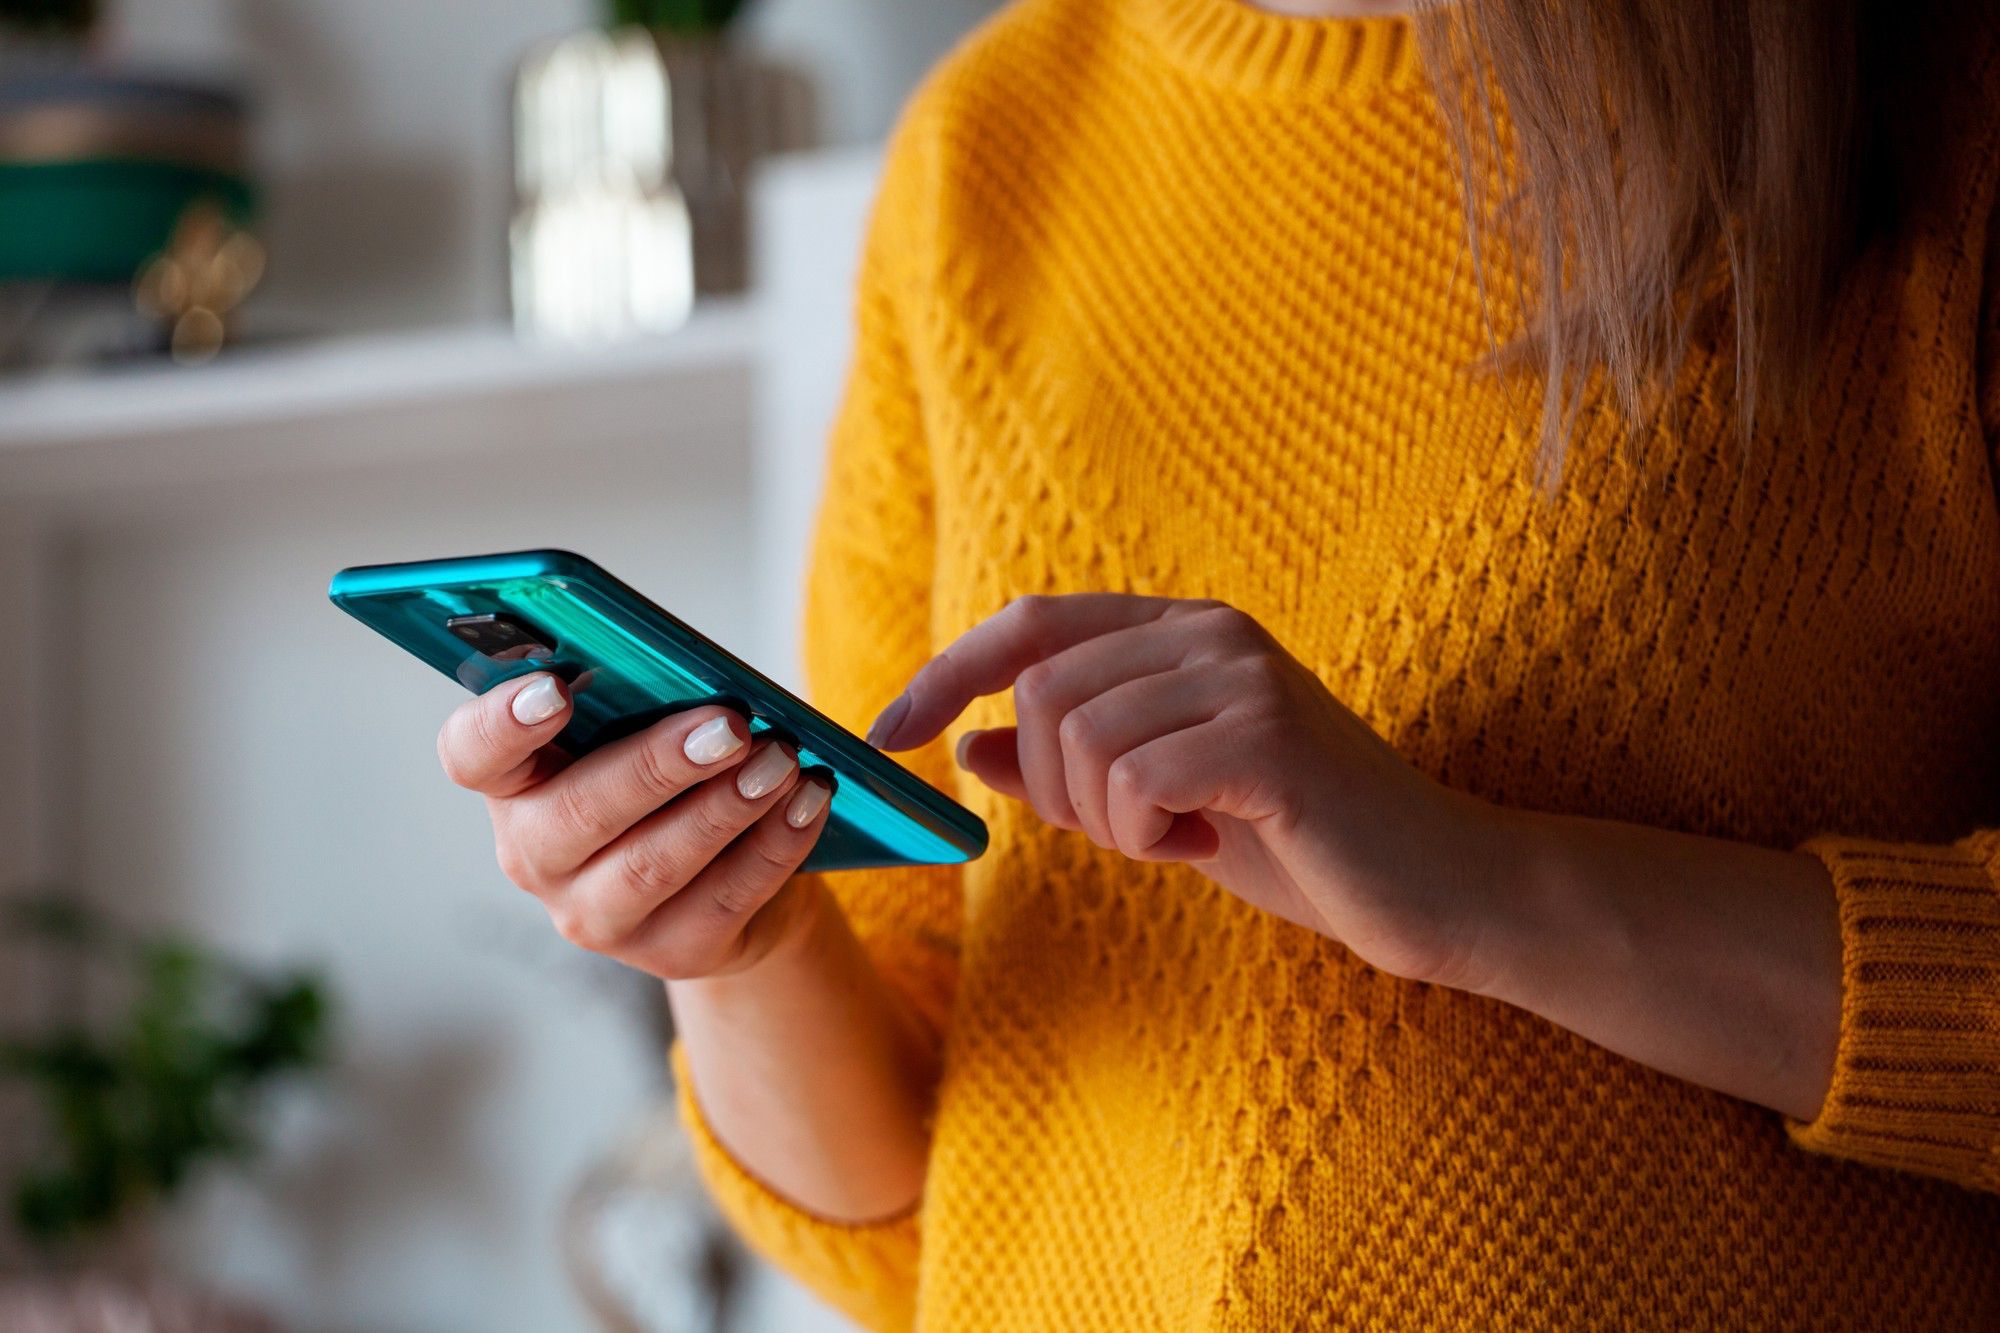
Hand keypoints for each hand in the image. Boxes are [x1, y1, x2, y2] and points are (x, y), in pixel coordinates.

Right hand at [437, 673, 834, 979]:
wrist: (734, 878)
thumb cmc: (678, 776)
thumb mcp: (650, 729)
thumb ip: (646, 700)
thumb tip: (696, 673)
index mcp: (515, 783)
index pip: (473, 754)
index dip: (503, 724)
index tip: (556, 688)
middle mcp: (537, 857)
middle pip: (575, 816)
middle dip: (658, 766)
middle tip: (729, 725)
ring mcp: (598, 917)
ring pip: (652, 866)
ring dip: (726, 806)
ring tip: (781, 760)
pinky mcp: (671, 952)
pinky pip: (724, 900)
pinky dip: (774, 845)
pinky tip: (808, 801)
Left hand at [869, 595, 1506, 987]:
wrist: (1433, 884)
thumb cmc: (1300, 843)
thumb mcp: (1162, 800)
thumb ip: (1074, 765)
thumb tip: (967, 744)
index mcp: (1181, 629)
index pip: (1030, 622)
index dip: (947, 672)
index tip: (887, 734)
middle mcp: (1208, 631)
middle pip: (1041, 693)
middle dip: (1051, 788)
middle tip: (1132, 831)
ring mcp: (1241, 674)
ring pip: (1078, 739)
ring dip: (1107, 818)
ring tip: (1184, 835)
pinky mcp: (1266, 733)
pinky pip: (1135, 780)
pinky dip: (1149, 834)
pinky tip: (1212, 842)